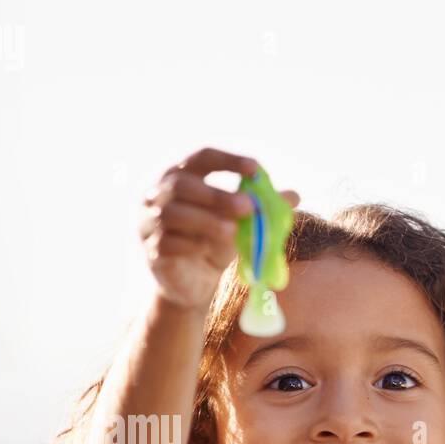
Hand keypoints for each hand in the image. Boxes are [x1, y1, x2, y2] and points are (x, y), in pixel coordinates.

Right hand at [138, 147, 300, 311]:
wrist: (193, 285)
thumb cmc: (215, 245)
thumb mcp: (240, 224)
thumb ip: (261, 208)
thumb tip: (295, 195)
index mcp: (180, 178)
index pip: (201, 158)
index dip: (227, 161)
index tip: (255, 168)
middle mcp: (158, 195)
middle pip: (183, 184)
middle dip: (216, 195)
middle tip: (248, 206)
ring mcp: (150, 222)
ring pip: (173, 214)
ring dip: (206, 221)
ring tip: (232, 231)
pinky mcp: (152, 250)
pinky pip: (167, 243)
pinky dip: (189, 245)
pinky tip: (206, 250)